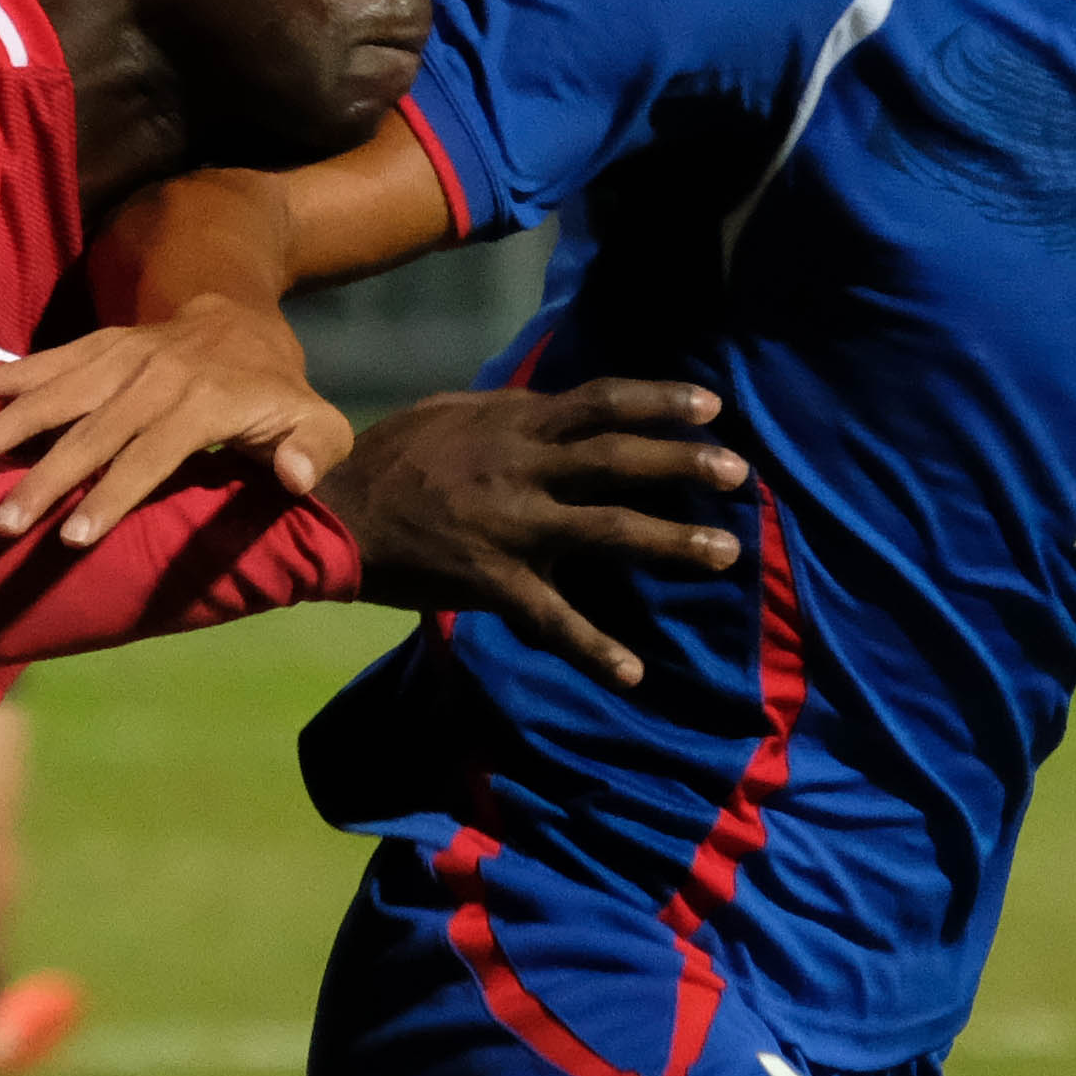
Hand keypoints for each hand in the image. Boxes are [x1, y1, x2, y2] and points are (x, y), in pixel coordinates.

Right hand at [0, 296, 359, 540]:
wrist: (243, 319)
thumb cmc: (278, 395)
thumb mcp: (320, 423)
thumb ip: (314, 452)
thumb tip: (292, 477)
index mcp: (206, 400)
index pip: (153, 452)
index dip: (113, 494)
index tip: (71, 538)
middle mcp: (153, 373)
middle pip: (89, 430)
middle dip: (42, 480)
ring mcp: (114, 354)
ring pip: (46, 394)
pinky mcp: (87, 346)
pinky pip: (28, 363)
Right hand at [329, 379, 750, 688]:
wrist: (334, 511)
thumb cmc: (390, 458)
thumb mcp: (452, 412)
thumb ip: (509, 410)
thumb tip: (553, 404)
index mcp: (514, 423)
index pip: (603, 401)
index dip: (661, 401)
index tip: (712, 406)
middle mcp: (523, 468)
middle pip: (620, 459)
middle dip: (686, 464)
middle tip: (742, 474)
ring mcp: (512, 525)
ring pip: (608, 530)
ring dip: (673, 541)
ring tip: (727, 554)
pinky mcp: (493, 579)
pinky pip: (552, 619)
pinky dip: (594, 648)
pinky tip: (632, 674)